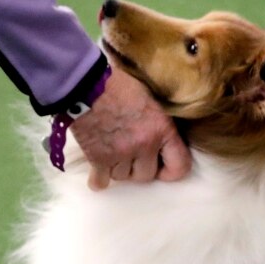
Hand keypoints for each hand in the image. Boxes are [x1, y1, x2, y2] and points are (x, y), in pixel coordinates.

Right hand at [68, 68, 190, 190]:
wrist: (84, 82)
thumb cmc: (118, 84)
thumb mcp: (151, 97)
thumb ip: (160, 121)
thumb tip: (165, 138)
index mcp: (162, 129)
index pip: (179, 166)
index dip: (171, 171)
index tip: (162, 167)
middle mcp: (144, 145)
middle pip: (146, 175)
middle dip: (138, 167)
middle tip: (130, 153)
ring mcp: (120, 154)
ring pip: (123, 177)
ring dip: (118, 168)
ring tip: (112, 151)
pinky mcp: (97, 158)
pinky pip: (101, 181)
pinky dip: (99, 178)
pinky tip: (99, 169)